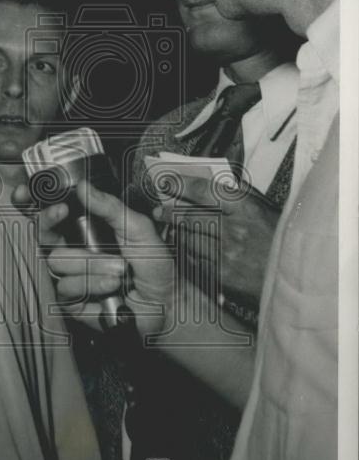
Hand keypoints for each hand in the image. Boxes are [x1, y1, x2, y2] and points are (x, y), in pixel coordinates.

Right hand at [43, 180, 175, 337]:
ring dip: (91, 263)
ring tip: (119, 269)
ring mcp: (70, 276)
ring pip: (56, 260)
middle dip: (48, 220)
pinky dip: (92, 283)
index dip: (32, 202)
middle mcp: (74, 250)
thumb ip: (110, 207)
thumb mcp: (138, 229)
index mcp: (86, 229)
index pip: (52, 213)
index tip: (25, 191)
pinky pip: (65, 287)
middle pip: (41, 232)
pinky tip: (111, 285)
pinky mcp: (70, 301)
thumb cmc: (155, 267)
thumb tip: (83, 187)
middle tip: (61, 212)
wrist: (165, 304)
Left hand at [154, 175, 280, 306]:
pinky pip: (193, 260)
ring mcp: (227, 254)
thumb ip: (239, 197)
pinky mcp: (222, 276)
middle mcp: (234, 229)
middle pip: (190, 215)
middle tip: (161, 210)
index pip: (203, 190)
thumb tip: (207, 186)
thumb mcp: (266, 211)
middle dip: (171, 211)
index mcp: (247, 208)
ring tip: (172, 228)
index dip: (180, 185)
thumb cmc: (281, 241)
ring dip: (177, 232)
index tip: (167, 182)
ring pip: (188, 238)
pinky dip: (186, 253)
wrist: (298, 277)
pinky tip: (185, 249)